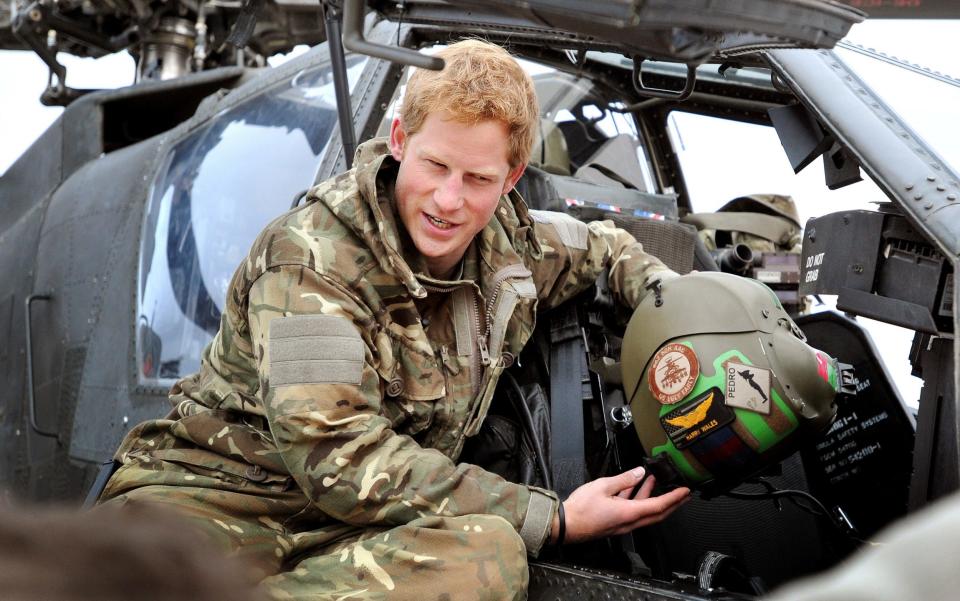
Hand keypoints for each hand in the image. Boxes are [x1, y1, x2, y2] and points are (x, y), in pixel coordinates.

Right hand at [553, 467, 689, 543]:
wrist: (565, 525)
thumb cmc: (581, 509)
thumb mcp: (603, 486)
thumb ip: (623, 479)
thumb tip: (638, 473)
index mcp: (629, 513)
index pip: (659, 506)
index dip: (674, 498)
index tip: (685, 492)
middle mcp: (629, 522)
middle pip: (657, 513)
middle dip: (672, 503)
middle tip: (683, 495)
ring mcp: (622, 524)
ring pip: (644, 511)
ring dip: (652, 496)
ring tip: (654, 481)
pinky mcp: (615, 522)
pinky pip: (632, 511)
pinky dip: (637, 499)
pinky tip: (633, 487)